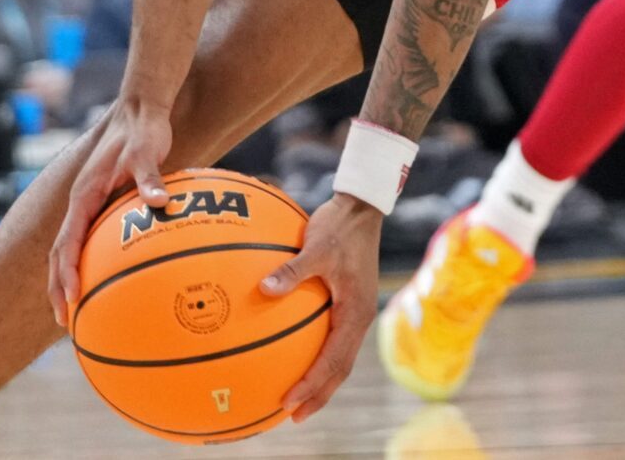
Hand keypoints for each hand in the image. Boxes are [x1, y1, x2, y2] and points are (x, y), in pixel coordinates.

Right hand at [47, 98, 173, 328]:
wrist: (140, 110)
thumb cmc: (142, 130)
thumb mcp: (146, 151)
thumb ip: (150, 177)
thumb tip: (159, 201)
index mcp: (84, 195)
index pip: (67, 241)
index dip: (66, 272)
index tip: (72, 298)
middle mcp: (81, 203)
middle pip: (60, 253)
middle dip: (59, 288)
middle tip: (66, 321)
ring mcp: (90, 205)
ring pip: (71, 248)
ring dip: (69, 279)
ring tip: (79, 310)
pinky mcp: (103, 204)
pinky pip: (91, 240)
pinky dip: (91, 263)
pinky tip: (111, 280)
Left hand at [260, 193, 377, 421]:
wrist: (361, 208)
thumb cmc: (339, 225)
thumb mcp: (315, 245)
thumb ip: (291, 269)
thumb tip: (263, 289)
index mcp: (355, 312)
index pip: (334, 360)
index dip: (313, 384)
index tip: (290, 401)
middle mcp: (359, 318)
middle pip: (340, 369)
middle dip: (318, 394)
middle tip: (292, 415)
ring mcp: (356, 312)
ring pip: (340, 357)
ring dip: (321, 380)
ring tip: (297, 399)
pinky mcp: (349, 304)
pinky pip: (334, 340)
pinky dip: (319, 357)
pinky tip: (296, 356)